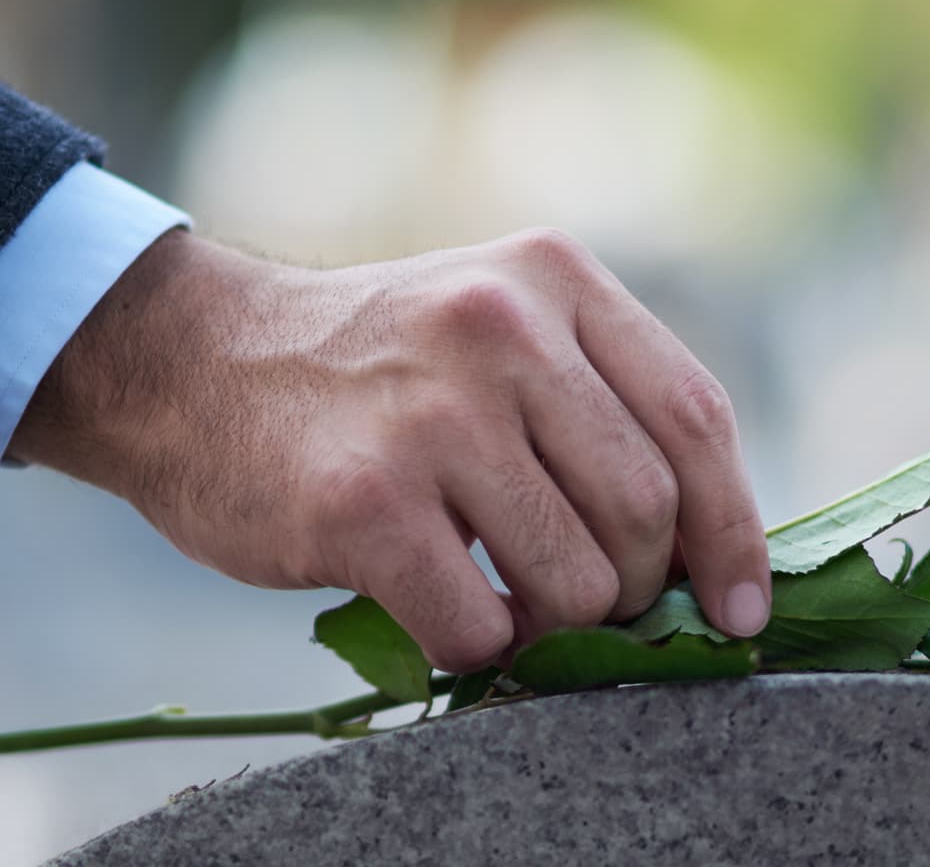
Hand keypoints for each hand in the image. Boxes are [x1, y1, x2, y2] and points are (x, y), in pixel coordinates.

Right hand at [9, 228, 770, 671]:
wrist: (188, 362)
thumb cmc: (370, 372)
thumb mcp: (495, 325)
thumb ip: (598, 402)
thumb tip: (711, 552)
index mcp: (556, 278)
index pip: (697, 417)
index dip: (734, 529)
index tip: (741, 606)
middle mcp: (502, 327)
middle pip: (647, 509)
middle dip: (636, 587)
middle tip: (587, 602)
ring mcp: (433, 412)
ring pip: (578, 580)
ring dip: (556, 627)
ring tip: (509, 604)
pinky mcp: (364, 501)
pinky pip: (479, 627)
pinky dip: (479, 651)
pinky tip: (449, 616)